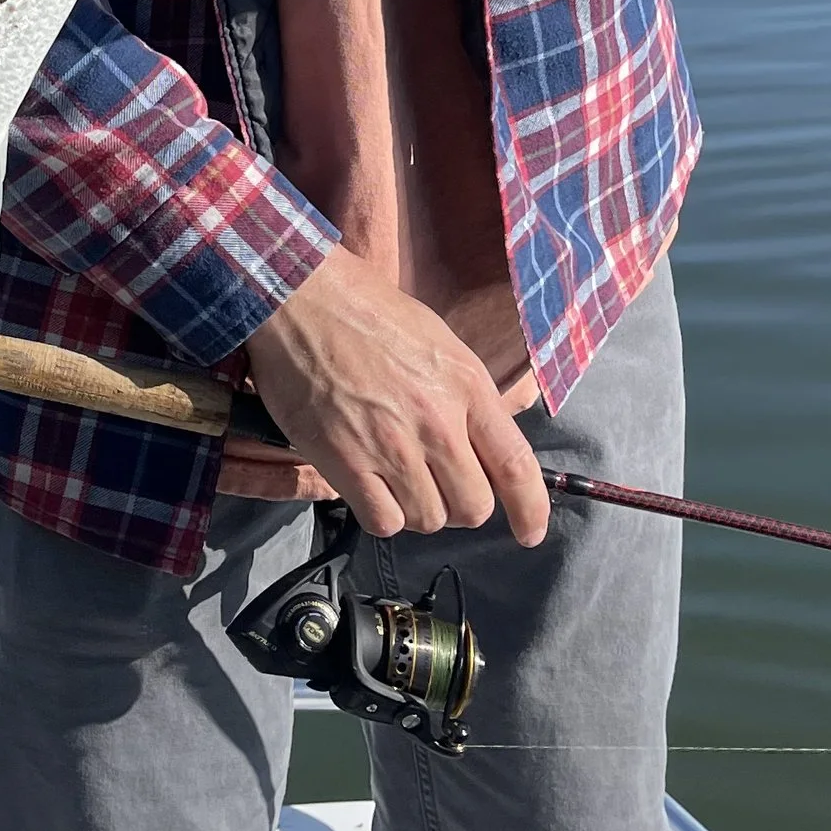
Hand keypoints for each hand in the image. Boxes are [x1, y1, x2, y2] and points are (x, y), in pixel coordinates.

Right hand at [244, 244, 549, 542]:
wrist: (301, 298)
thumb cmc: (368, 312)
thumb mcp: (440, 342)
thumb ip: (468, 396)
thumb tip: (489, 442)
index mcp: (467, 387)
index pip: (516, 466)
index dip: (530, 509)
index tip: (530, 533)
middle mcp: (437, 422)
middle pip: (473, 506)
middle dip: (460, 504)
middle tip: (437, 484)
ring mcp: (391, 445)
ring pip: (428, 519)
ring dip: (417, 507)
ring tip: (396, 475)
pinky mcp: (346, 462)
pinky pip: (384, 522)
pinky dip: (381, 514)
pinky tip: (369, 485)